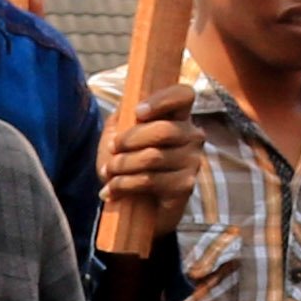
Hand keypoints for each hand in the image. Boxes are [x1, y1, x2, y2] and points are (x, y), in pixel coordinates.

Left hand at [95, 100, 207, 246]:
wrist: (136, 206)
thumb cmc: (129, 163)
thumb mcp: (120, 134)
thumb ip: (122, 115)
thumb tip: (126, 104)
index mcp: (178, 116)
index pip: (184, 95)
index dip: (162, 100)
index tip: (138, 112)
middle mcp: (192, 136)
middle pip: (162, 130)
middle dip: (128, 141)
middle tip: (111, 150)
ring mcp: (192, 162)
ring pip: (152, 158)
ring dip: (122, 165)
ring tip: (108, 171)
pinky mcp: (185, 186)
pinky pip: (150, 180)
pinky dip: (124, 185)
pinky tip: (111, 190)